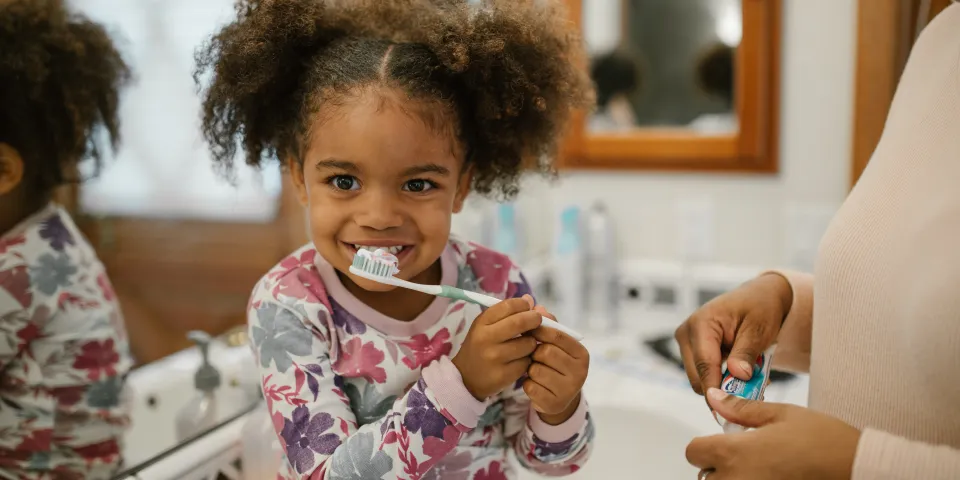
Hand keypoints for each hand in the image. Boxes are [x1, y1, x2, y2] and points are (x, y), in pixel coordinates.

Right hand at [452, 295, 540, 399]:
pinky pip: (527, 362)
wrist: (466, 377)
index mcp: (481, 323)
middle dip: (535, 319)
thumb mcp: (486, 326)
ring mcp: (495, 358)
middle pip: (520, 322)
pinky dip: (528, 359)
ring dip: (532, 342)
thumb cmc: (480, 346)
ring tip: (526, 344)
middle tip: (537, 321)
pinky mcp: (504, 375)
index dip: (523, 304)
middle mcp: (486, 339)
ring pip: (528, 344)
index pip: (508, 306)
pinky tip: (521, 359)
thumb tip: (530, 299)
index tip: (528, 307)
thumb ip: (507, 312)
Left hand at [525, 306, 588, 424]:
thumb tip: (536, 305)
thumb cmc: (555, 364)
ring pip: (536, 370)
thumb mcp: (555, 344)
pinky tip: (534, 384)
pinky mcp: (554, 403)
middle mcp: (580, 372)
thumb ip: (548, 324)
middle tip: (533, 355)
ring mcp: (569, 390)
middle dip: (534, 352)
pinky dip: (527, 384)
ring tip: (534, 370)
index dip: (539, 330)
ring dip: (530, 369)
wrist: (558, 398)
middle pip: (545, 352)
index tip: (527, 329)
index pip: (557, 335)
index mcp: (582, 354)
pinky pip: (530, 386)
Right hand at [675, 273, 791, 397]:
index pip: (704, 365)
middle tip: (752, 393)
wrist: (758, 297)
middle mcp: (687, 333)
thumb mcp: (759, 329)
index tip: (730, 408)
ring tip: (751, 380)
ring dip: (724, 385)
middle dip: (722, 388)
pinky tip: (741, 374)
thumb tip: (737, 375)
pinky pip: (704, 374)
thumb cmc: (759, 307)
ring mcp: (687, 342)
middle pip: (697, 377)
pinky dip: (723, 379)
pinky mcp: (693, 350)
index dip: (716, 389)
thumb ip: (746, 353)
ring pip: (700, 379)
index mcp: (701, 323)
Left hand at [686, 388, 860, 479]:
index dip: (705, 445)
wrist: (857, 469)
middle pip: (705, 477)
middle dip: (718, 467)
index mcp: (734, 453)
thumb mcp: (781, 415)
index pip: (693, 452)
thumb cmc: (824, 440)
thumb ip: (740, 409)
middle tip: (746, 458)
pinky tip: (770, 478)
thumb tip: (714, 398)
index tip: (723, 443)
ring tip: (759, 470)